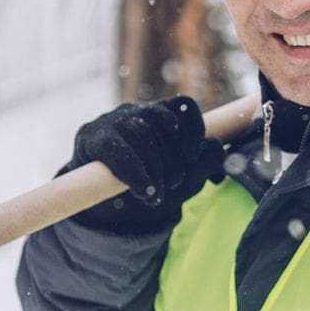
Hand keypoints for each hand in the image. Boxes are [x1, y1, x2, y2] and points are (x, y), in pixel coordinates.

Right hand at [64, 95, 218, 234]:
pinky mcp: (92, 137)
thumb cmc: (146, 185)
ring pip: (141, 132)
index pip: (183, 105)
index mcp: (160, 116)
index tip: (193, 157)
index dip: (194, 128)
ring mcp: (113, 121)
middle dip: (173, 159)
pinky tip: (143, 191)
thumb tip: (217, 148)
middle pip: (163, 122)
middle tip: (174, 184)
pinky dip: (134, 172)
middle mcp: (137, 112)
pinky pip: (116, 148)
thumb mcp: (180, 180)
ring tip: (157, 194)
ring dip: (155, 167)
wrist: (103, 205)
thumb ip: (202, 165)